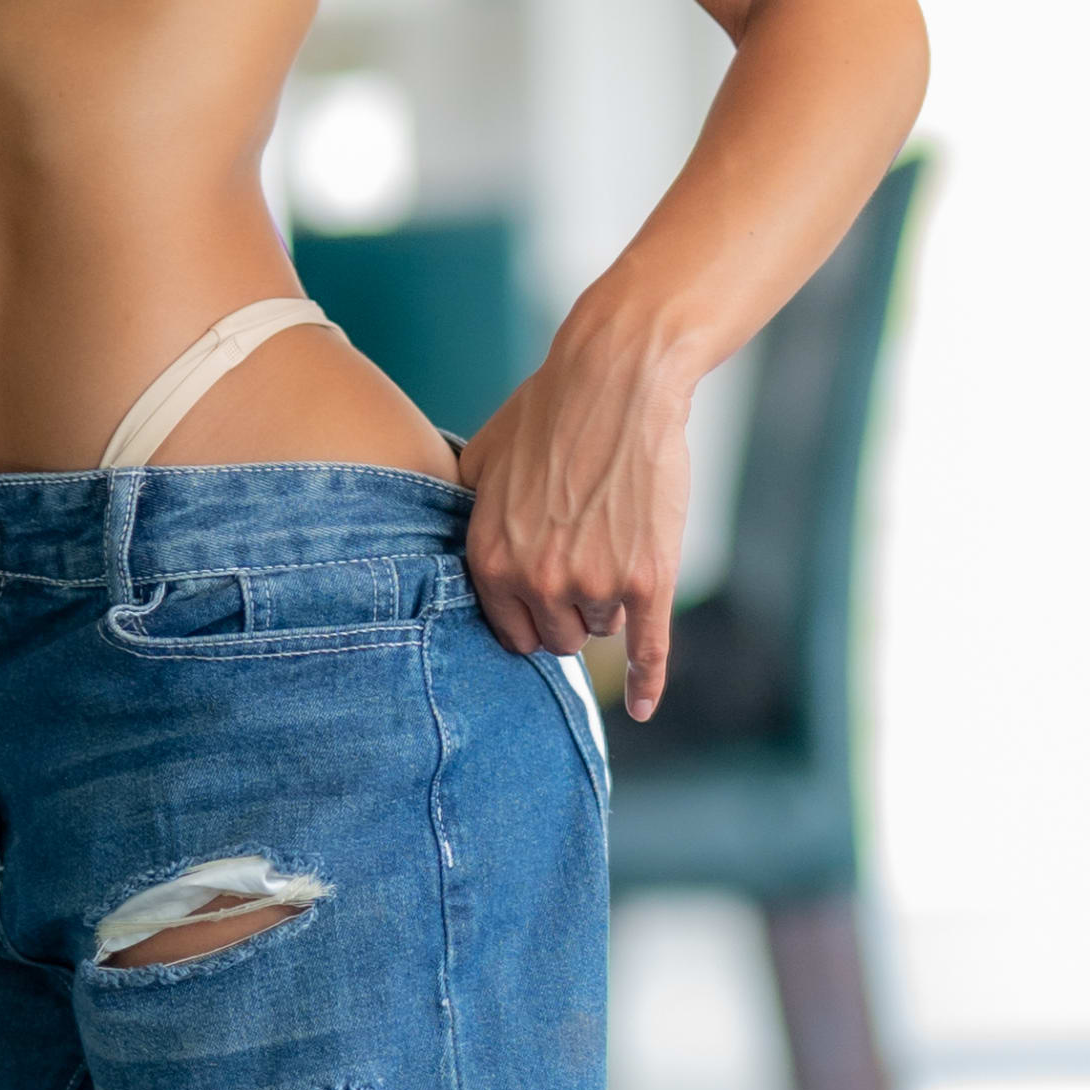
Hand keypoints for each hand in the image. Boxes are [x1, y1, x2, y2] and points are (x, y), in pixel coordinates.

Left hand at [456, 318, 693, 715]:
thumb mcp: (481, 460)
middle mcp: (538, 582)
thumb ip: (465, 515)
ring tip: (613, 537)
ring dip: (610, 600)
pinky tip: (644, 709)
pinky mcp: (648, 580)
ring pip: (603, 628)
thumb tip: (441, 542)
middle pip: (559, 639)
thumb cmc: (548, 412)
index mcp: (491, 560)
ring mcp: (594, 584)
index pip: (513, 634)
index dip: (532, 617)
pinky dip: (648, 681)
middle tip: (586, 561)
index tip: (546, 603)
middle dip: (571, 610)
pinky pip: (648, 651)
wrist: (618, 379)